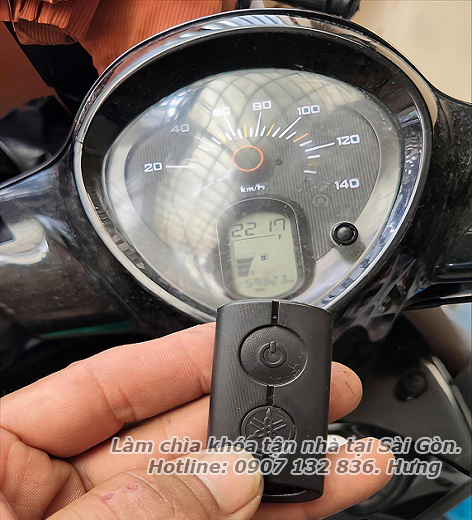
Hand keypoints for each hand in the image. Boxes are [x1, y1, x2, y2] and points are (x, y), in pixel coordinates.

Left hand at [0, 323, 392, 518]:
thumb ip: (133, 509)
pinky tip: (308, 499)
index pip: (106, 384)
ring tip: (343, 455)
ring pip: (206, 495)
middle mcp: (53, 501)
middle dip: (251, 413)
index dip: (181, 357)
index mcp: (0, 461)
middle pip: (171, 437)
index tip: (242, 339)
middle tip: (317, 393)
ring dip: (277, 475)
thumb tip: (227, 474)